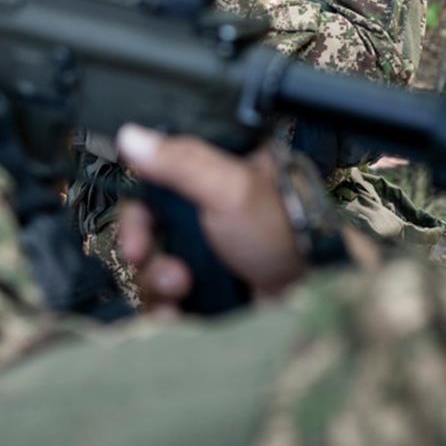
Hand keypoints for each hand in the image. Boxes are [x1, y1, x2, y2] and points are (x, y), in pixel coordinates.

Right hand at [117, 126, 305, 311]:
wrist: (313, 294)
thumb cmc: (285, 232)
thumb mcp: (231, 188)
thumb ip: (180, 161)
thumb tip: (132, 135)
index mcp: (211, 176)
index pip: (154, 185)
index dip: (138, 210)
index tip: (137, 231)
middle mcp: (203, 212)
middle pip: (146, 230)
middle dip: (144, 250)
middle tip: (148, 260)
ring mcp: (204, 254)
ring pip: (152, 267)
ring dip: (157, 281)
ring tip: (183, 288)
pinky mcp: (205, 289)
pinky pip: (165, 300)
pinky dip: (167, 308)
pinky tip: (180, 310)